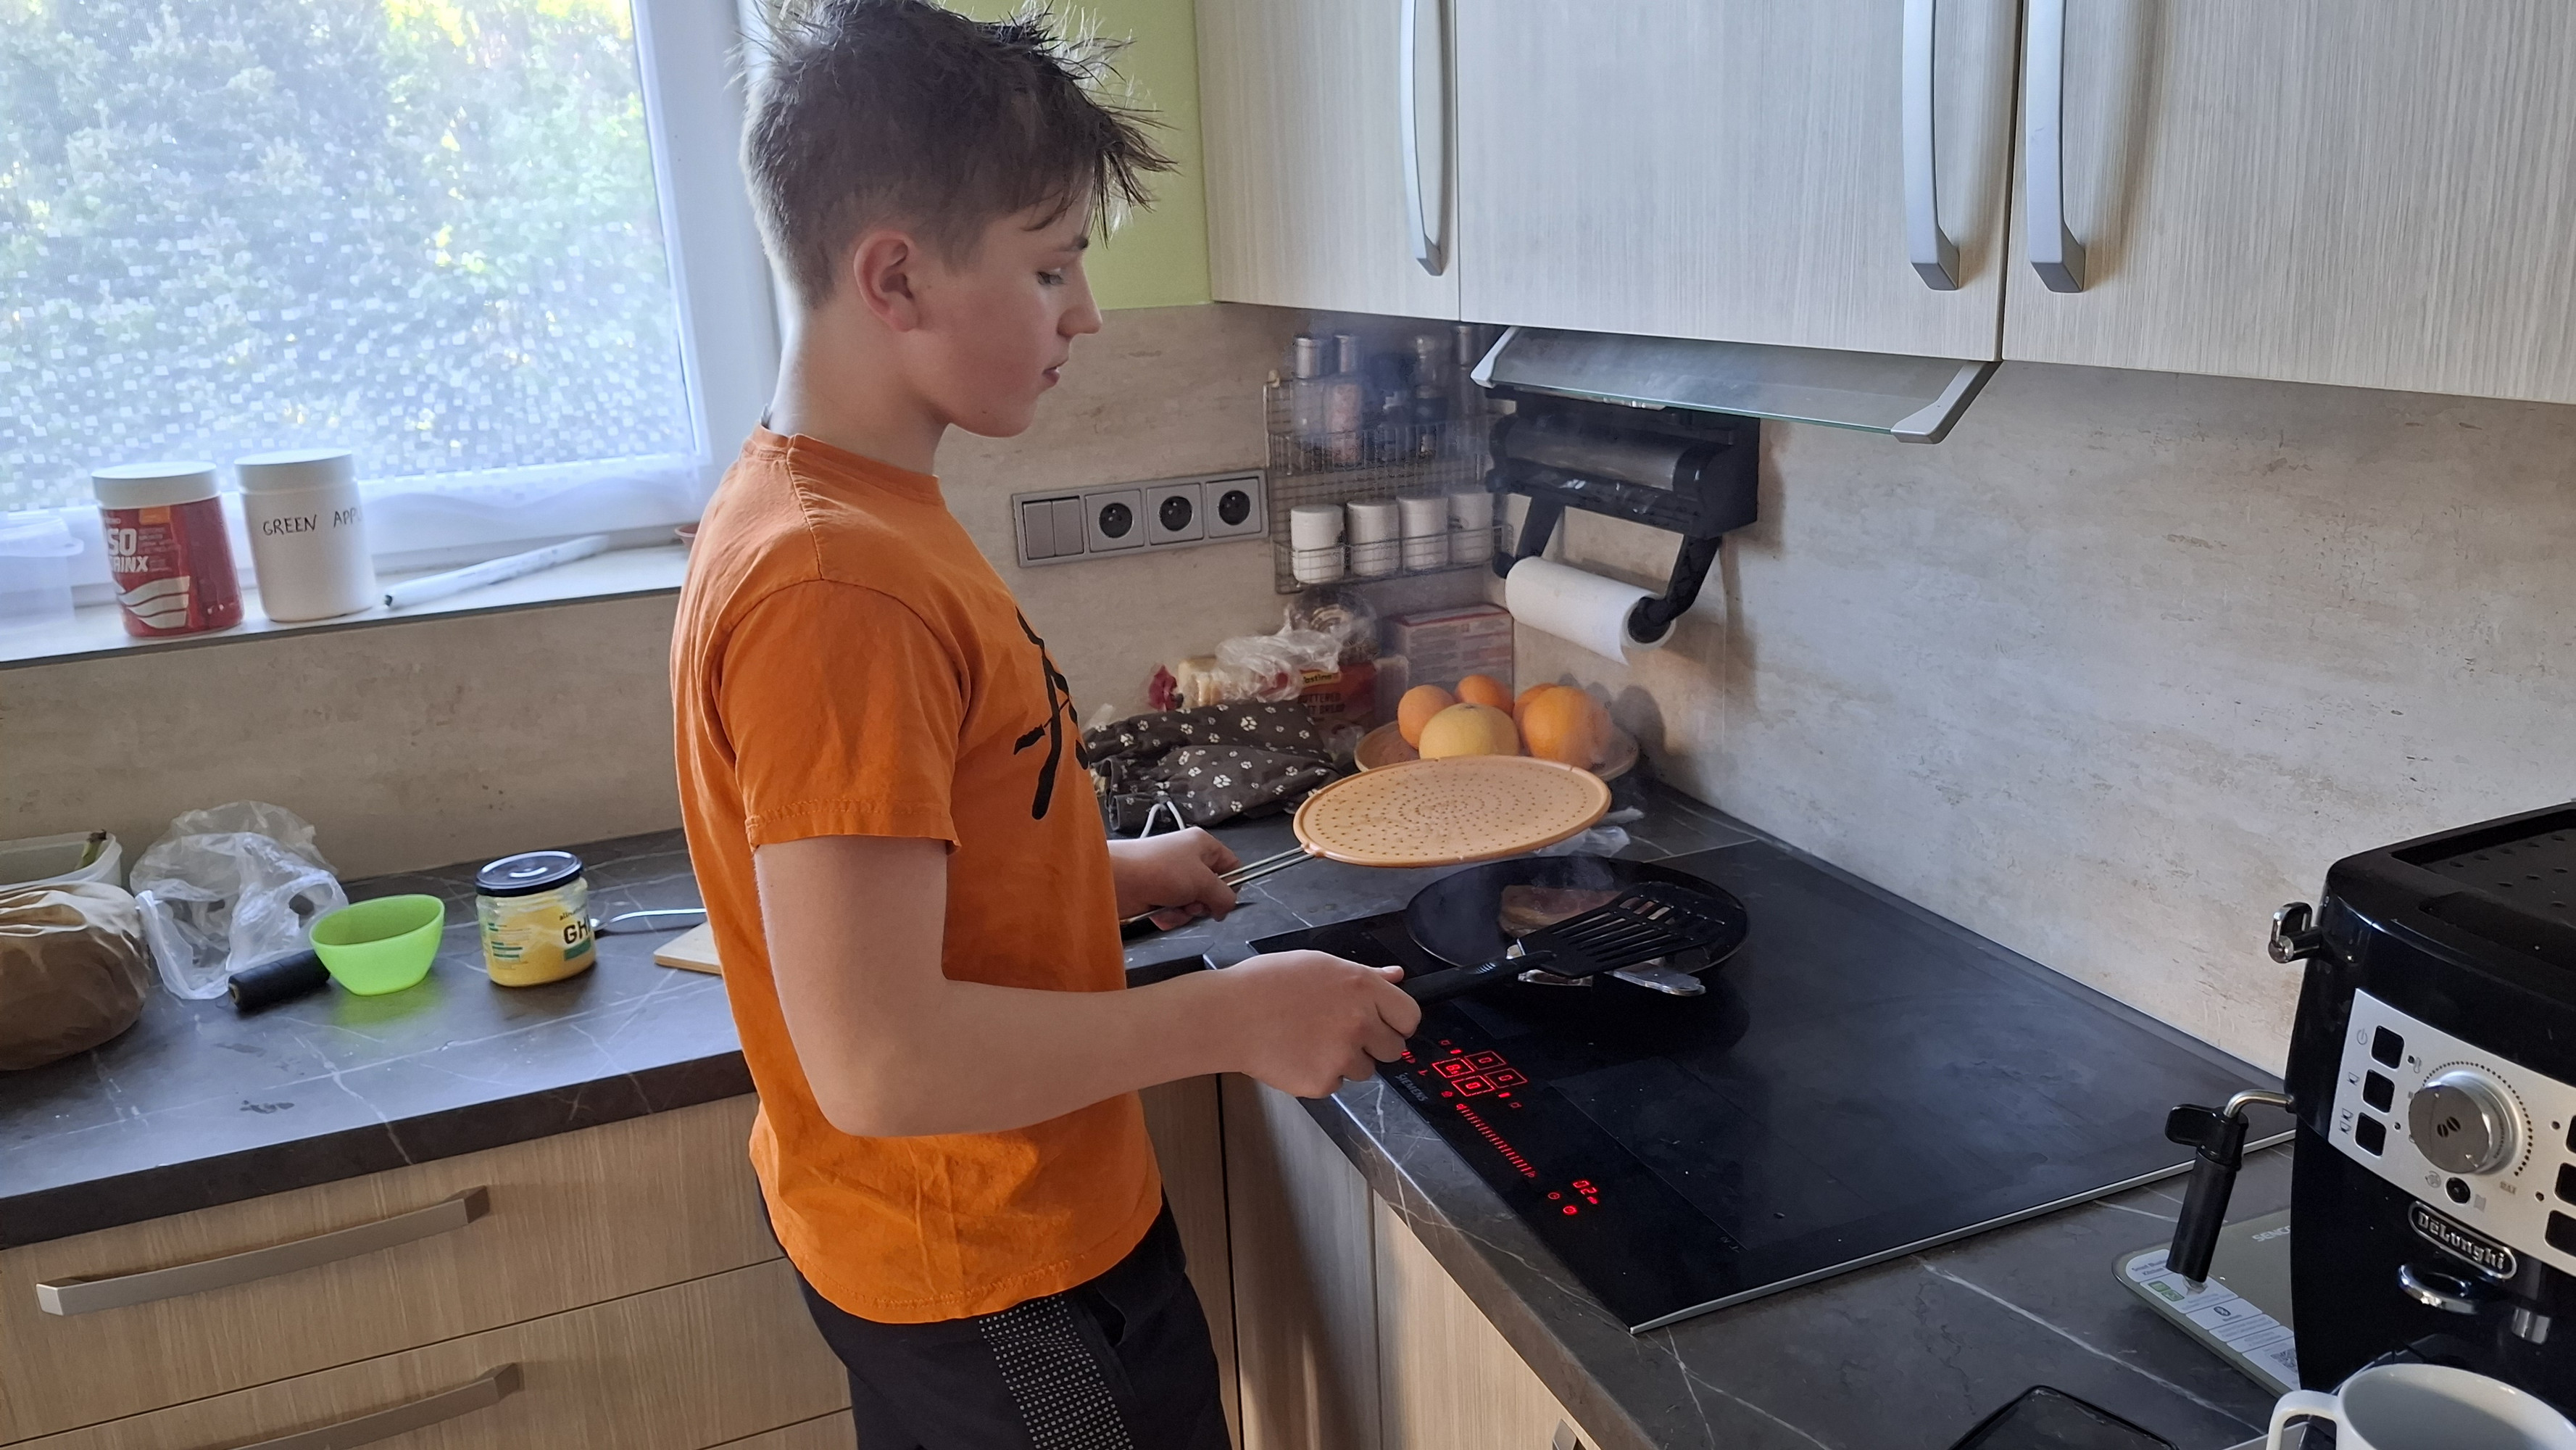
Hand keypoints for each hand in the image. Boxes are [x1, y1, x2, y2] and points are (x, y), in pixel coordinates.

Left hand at [1109, 827, 1239, 927]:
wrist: (1118, 880)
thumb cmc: (1159, 870)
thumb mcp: (1203, 881)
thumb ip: (1224, 896)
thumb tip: (1228, 907)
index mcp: (1202, 845)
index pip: (1231, 866)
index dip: (1231, 885)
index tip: (1223, 900)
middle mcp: (1187, 859)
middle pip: (1211, 890)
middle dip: (1203, 903)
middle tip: (1193, 902)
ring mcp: (1171, 877)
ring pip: (1193, 905)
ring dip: (1185, 912)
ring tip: (1172, 905)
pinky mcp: (1157, 894)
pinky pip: (1174, 912)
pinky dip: (1169, 916)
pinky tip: (1158, 911)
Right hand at [1219, 950, 1420, 1097]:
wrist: (1228, 1016)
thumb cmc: (1267, 983)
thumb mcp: (1320, 965)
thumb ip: (1365, 975)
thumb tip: (1397, 976)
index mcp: (1362, 987)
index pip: (1410, 1017)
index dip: (1397, 1023)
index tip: (1384, 1024)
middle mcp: (1360, 1022)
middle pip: (1394, 1049)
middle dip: (1374, 1045)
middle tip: (1342, 1033)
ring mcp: (1342, 1055)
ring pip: (1365, 1069)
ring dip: (1346, 1061)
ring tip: (1311, 1040)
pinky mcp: (1323, 1082)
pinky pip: (1336, 1083)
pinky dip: (1321, 1074)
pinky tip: (1297, 1054)